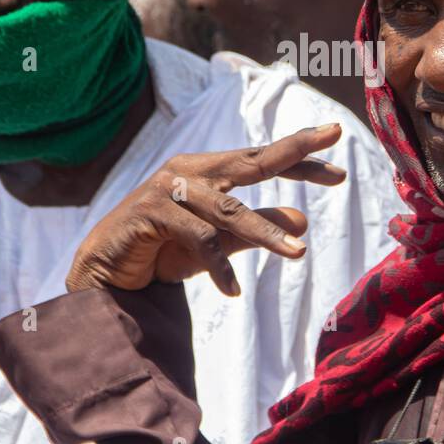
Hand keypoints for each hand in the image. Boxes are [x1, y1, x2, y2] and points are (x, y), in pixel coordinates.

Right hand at [68, 124, 345, 296]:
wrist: (106, 276)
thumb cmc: (162, 252)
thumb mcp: (219, 243)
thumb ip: (256, 229)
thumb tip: (304, 222)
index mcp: (206, 170)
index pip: (260, 158)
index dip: (299, 155)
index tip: (337, 152)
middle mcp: (188, 170)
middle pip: (251, 162)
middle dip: (294, 158)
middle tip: (337, 167)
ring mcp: (167, 188)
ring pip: (229, 210)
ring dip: (265, 234)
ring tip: (298, 255)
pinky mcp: (150, 212)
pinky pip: (198, 238)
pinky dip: (219, 267)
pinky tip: (233, 292)